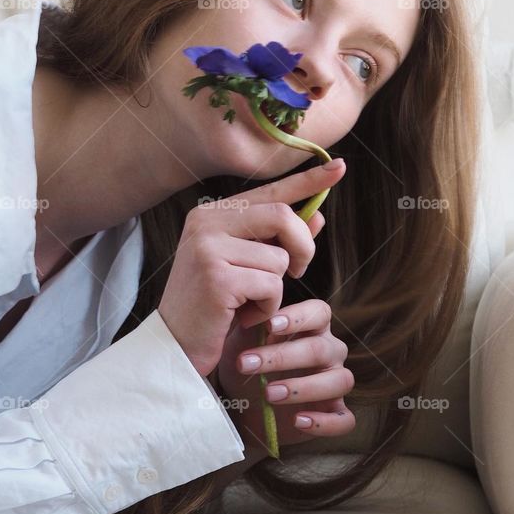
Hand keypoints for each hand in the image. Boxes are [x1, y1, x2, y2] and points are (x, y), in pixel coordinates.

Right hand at [158, 157, 345, 379]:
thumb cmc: (212, 306)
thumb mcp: (246, 267)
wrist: (174, 346)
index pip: (270, 191)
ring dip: (276, 289)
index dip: (308, 181)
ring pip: (279, 258)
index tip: (339, 167)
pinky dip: (267, 307)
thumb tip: (318, 215)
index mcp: (211, 214)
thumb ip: (277, 240)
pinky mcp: (217, 277)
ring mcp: (208, 248)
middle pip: (282, 216)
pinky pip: (271, 286)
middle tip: (298, 272)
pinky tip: (242, 316)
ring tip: (248, 303)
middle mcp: (206, 222)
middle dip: (302, 247)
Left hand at [216, 293, 355, 452]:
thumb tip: (252, 312)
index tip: (268, 326)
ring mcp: (335, 383)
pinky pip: (344, 419)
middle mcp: (330, 352)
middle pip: (320, 349)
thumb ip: (250, 326)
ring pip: (340, 381)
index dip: (298, 317)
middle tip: (249, 365)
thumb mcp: (242, 343)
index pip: (319, 312)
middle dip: (284, 357)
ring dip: (304, 387)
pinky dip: (324, 422)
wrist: (241, 404)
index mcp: (312, 328)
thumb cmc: (247, 363)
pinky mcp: (334, 413)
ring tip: (269, 394)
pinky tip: (298, 421)